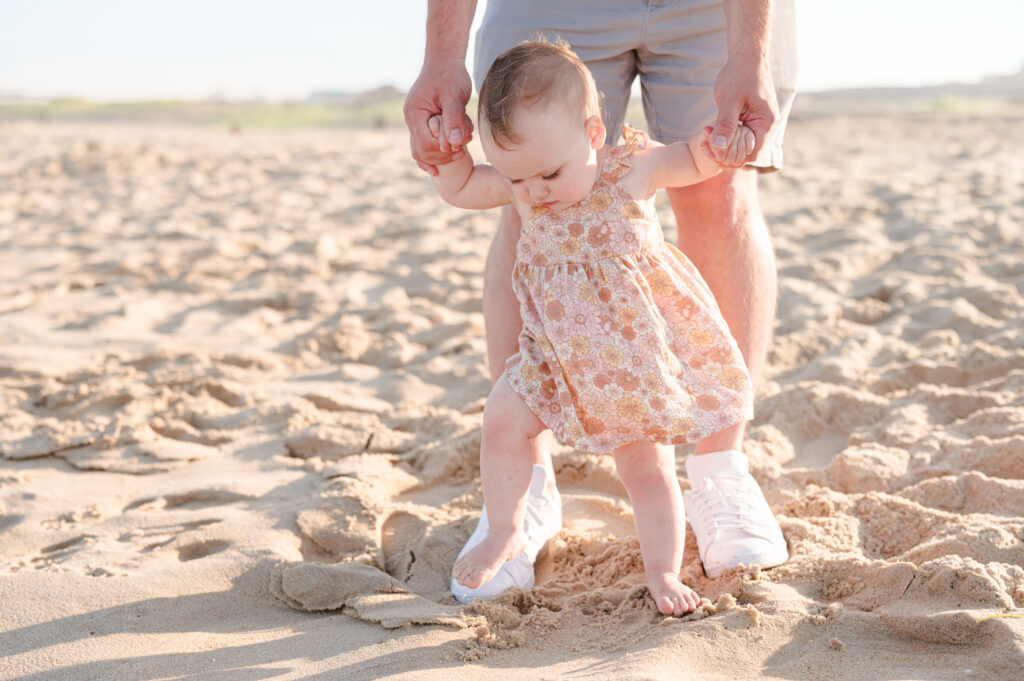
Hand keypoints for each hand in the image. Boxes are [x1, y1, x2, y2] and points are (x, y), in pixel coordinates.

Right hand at [403, 58, 474, 175]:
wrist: (445, 61)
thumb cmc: (450, 75)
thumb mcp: (454, 95)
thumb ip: (454, 118)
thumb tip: (454, 143)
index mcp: (415, 114)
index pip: (425, 145)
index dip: (443, 150)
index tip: (461, 144)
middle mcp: (411, 120)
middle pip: (423, 153)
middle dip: (444, 155)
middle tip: (463, 149)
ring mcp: (415, 123)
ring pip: (422, 152)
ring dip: (442, 155)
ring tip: (461, 149)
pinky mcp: (423, 123)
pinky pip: (424, 145)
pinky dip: (436, 153)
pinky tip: (448, 157)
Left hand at [708, 56, 777, 166]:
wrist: (746, 55)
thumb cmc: (740, 75)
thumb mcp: (730, 100)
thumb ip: (725, 124)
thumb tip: (718, 147)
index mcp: (765, 123)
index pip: (752, 154)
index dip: (732, 158)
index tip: (713, 152)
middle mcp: (764, 125)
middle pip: (744, 152)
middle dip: (724, 152)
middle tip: (704, 143)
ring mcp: (757, 121)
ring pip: (739, 144)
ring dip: (722, 144)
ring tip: (705, 134)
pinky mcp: (749, 117)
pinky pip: (737, 134)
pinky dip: (725, 135)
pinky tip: (709, 129)